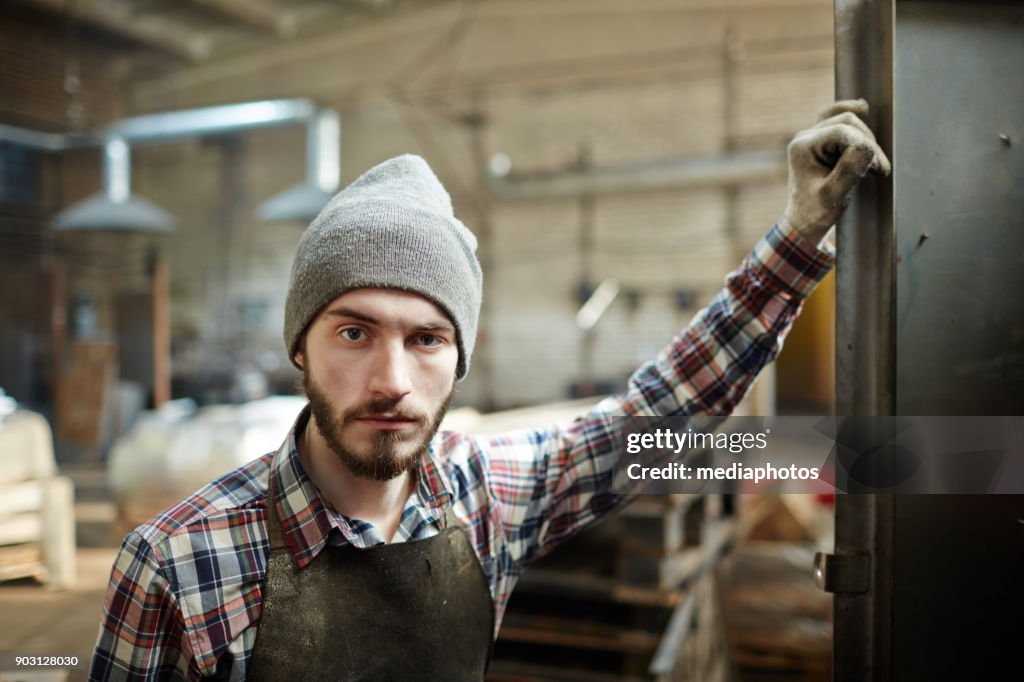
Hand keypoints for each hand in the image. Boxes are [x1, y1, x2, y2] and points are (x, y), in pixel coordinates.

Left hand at [781, 99, 890, 242]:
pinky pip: (835, 117)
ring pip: (846, 120)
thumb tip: (866, 145)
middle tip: (879, 170)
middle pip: (846, 122)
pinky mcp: (820, 140)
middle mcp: (804, 137)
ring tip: (874, 165)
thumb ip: (849, 169)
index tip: (880, 169)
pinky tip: (863, 109)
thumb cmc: (816, 212)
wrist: (805, 221)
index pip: (841, 132)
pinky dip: (851, 115)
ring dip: (866, 139)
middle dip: (868, 143)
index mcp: (802, 147)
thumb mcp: (834, 195)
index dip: (865, 145)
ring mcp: (812, 136)